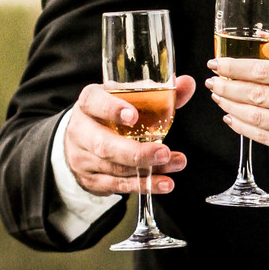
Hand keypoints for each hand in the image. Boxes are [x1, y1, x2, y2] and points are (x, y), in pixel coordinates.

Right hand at [63, 76, 195, 194]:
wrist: (81, 140)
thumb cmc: (110, 115)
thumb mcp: (126, 98)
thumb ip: (158, 93)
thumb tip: (187, 83)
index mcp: (88, 103)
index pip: (94, 103)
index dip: (112, 109)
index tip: (133, 116)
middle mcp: (81, 130)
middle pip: (104, 144)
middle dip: (136, 152)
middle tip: (164, 152)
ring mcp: (83, 158)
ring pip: (114, 168)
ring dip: (147, 170)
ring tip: (175, 163)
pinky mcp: (90, 179)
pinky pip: (117, 186)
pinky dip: (143, 185)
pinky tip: (164, 183)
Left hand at [206, 54, 268, 170]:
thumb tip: (264, 50)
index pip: (262, 70)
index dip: (234, 67)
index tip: (216, 63)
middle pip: (254, 93)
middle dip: (227, 87)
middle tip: (213, 82)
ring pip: (254, 116)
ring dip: (231, 106)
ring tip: (219, 98)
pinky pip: (263, 137)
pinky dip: (243, 127)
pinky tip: (232, 118)